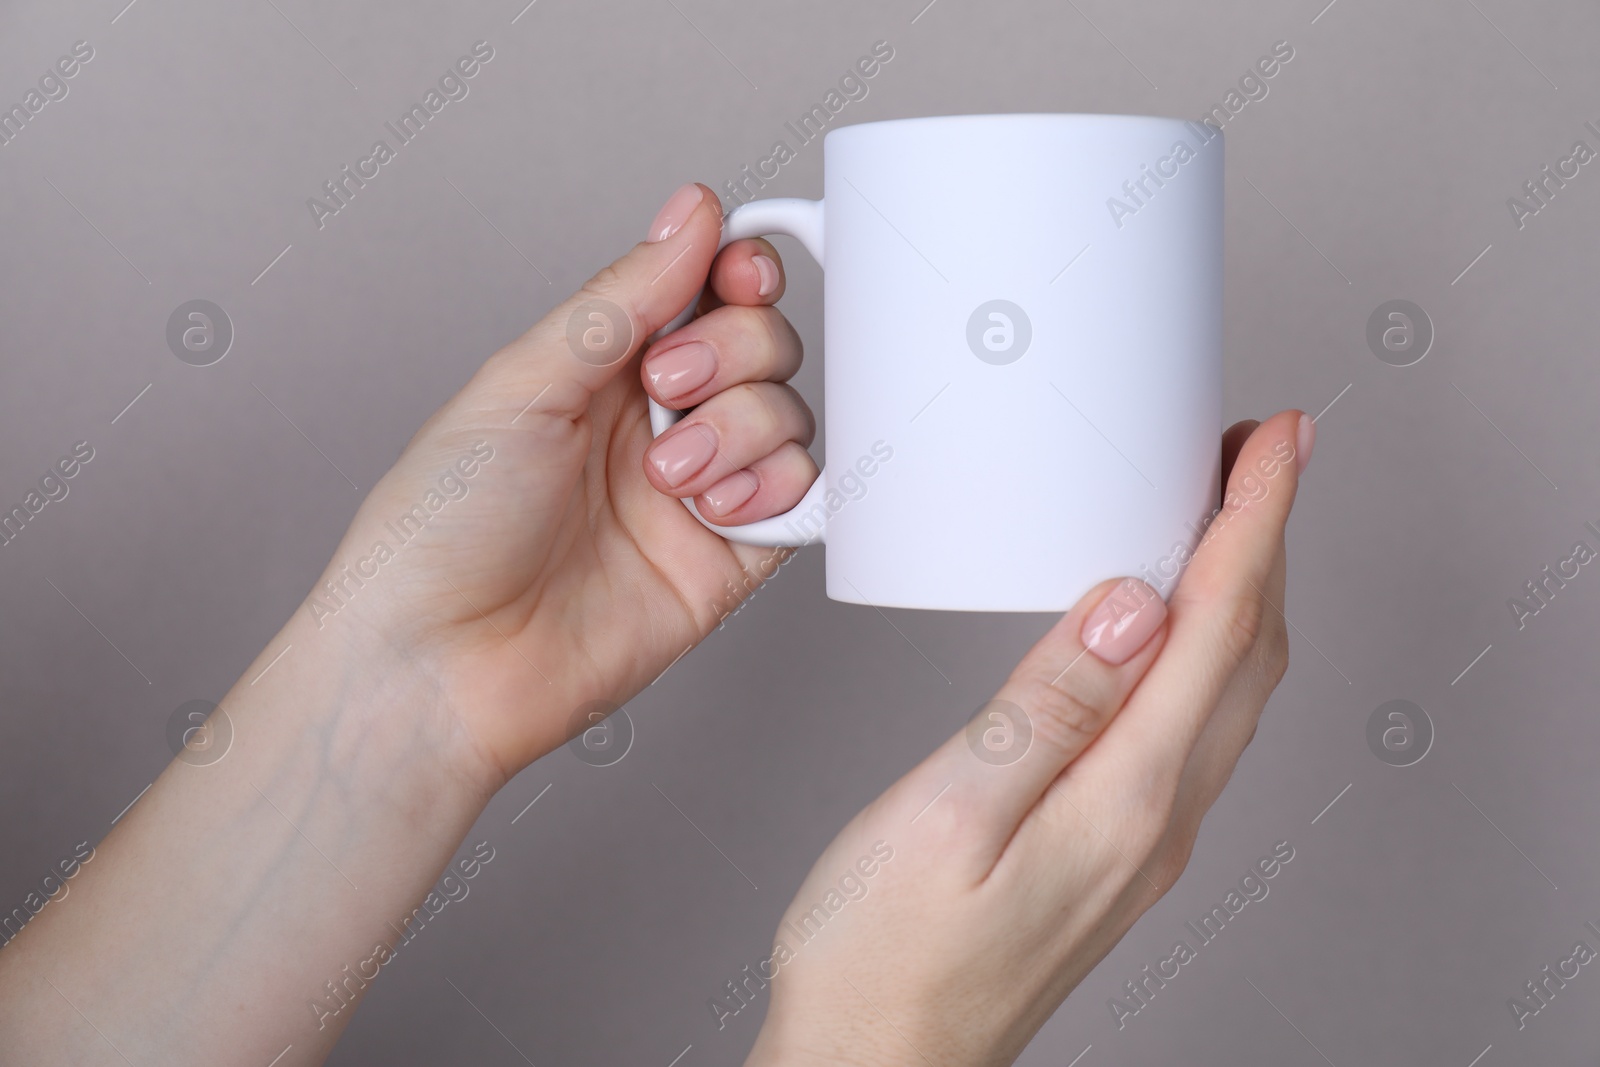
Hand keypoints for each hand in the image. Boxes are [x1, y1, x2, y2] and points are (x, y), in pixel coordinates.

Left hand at [314, 182, 815, 782]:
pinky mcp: (726, 562)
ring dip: (743, 430)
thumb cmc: (442, 529)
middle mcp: (654, 423)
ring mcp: (695, 492)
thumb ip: (622, 299)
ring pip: (788, 416)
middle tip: (667, 390)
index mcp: (599, 368)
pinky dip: (778, 489)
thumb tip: (695, 213)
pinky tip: (718, 508)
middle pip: (762, 344)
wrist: (439, 664)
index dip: (737, 272)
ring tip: (671, 478)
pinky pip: (800, 501)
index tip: (737, 272)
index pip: (703, 291)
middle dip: (732, 353)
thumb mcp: (522, 385)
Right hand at [741, 411, 1310, 1066]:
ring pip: (1227, 691)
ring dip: (1240, 592)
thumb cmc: (885, 960)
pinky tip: (1161, 632)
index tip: (1277, 438)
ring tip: (1221, 517)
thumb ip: (1046, 705)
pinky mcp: (1109, 850)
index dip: (1255, 518)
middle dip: (1265, 539)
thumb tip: (1130, 604)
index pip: (1217, 625)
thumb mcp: (950, 812)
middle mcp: (1153, 821)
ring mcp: (1139, 841)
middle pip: (1246, 653)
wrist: (873, 1066)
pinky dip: (1201, 651)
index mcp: (1124, 797)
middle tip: (1257, 453)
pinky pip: (1190, 727)